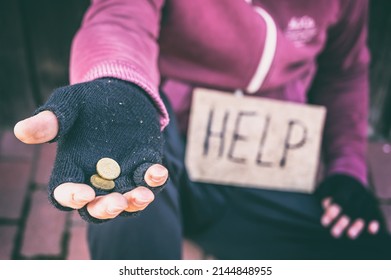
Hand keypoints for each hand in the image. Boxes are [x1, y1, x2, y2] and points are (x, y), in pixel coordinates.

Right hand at [14, 78, 168, 222]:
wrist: (121, 92)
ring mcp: (122, 175)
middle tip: (115, 202)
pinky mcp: (143, 166)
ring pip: (127, 202)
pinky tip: (158, 173)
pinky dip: (154, 180)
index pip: (65, 193)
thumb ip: (51, 119)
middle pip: (97, 207)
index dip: (71, 197)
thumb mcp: (69, 103)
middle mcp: (97, 178)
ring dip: (135, 202)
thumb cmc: (89, 100)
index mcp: (72, 167)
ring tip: (142, 195)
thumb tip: (21, 131)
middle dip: (105, 209)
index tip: (83, 193)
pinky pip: (149, 180)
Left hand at [315, 174, 384, 238]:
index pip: (341, 199)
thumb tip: (326, 206)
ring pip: (364, 213)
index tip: (324, 222)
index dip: (333, 212)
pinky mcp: (373, 203)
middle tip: (334, 233)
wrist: (350, 173)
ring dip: (357, 225)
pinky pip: (376, 213)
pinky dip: (374, 222)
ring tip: (350, 235)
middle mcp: (359, 191)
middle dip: (343, 222)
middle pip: (352, 208)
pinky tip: (371, 231)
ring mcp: (368, 197)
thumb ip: (325, 194)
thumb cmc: (334, 184)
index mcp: (347, 185)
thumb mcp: (327, 185)